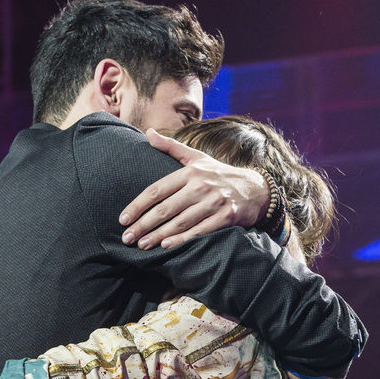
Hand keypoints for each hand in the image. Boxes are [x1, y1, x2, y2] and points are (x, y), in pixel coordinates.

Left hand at [118, 129, 268, 249]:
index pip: (157, 190)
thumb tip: (148, 132)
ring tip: (142, 245)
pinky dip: (183, 239)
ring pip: (180, 221)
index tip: (123, 219)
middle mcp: (201, 185)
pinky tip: (167, 246)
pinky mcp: (226, 216)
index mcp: (190, 172)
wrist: (256, 189)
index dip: (138, 205)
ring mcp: (214, 201)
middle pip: (165, 208)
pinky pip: (200, 230)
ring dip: (159, 235)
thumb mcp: (197, 157)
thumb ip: (171, 146)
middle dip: (144, 225)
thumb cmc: (219, 174)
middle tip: (128, 238)